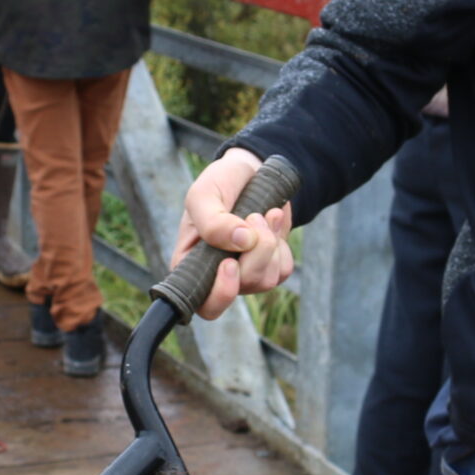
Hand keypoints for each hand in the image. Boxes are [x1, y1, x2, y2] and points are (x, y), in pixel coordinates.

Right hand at [171, 147, 294, 318]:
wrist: (249, 171)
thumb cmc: (218, 184)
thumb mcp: (203, 194)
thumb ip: (213, 221)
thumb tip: (242, 241)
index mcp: (191, 265)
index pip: (204, 304)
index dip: (220, 294)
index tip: (229, 264)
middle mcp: (218, 276)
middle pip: (241, 288)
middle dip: (254, 256)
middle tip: (253, 218)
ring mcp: (246, 274)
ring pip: (266, 280)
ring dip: (269, 242)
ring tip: (262, 213)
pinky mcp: (270, 265)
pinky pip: (283, 269)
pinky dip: (281, 242)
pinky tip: (272, 218)